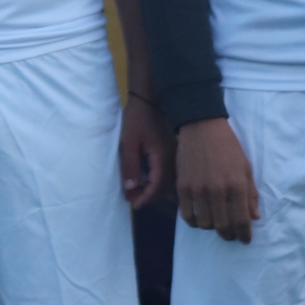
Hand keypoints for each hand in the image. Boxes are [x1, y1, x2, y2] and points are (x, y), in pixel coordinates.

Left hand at [118, 93, 172, 209]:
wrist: (150, 100)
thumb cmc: (137, 119)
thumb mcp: (129, 142)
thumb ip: (130, 166)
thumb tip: (130, 189)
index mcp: (163, 158)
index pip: (157, 186)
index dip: (145, 198)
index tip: (133, 205)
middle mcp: (173, 160)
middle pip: (165, 187)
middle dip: (149, 196)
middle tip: (132, 199)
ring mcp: (175, 156)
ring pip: (168, 181)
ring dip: (153, 189)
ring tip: (136, 191)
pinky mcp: (173, 152)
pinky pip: (169, 173)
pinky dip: (158, 181)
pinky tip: (147, 180)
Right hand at [175, 117, 259, 243]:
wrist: (202, 128)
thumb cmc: (228, 147)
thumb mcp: (246, 168)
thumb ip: (251, 194)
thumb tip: (253, 217)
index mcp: (236, 185)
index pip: (241, 220)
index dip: (244, 234)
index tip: (245, 240)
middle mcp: (217, 191)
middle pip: (222, 226)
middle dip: (228, 235)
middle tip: (231, 235)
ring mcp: (198, 190)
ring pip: (204, 223)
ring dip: (211, 228)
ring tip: (215, 224)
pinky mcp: (182, 187)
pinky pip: (187, 214)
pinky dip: (194, 222)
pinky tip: (199, 219)